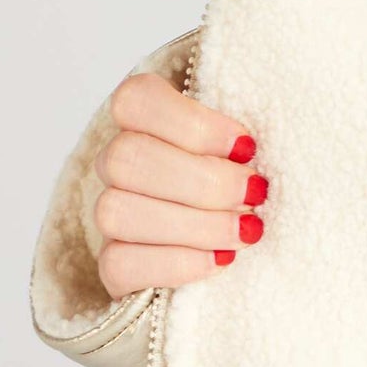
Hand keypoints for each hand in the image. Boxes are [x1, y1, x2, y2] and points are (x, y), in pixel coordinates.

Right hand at [91, 73, 266, 297]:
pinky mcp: (113, 266)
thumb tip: (254, 147)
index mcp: (146, 121)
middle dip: (202, 182)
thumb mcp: (252, 153)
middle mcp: (119, 165)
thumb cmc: (249, 188)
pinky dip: (175, 264)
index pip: (136, 100)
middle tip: (255, 196)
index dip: (190, 123)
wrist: (241, 256)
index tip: (246, 148)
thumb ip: (244, 140)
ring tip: (246, 232)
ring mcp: (111, 215)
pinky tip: (220, 260)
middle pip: (126, 157)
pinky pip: (118, 264)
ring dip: (193, 225)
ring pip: (116, 212)